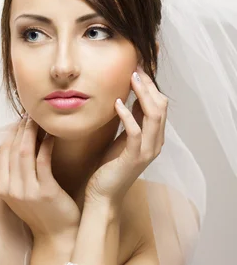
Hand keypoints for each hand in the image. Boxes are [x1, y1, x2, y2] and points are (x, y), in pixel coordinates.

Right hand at [0, 114, 80, 240]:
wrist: (58, 237)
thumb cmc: (44, 214)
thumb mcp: (23, 195)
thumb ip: (17, 175)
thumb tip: (19, 147)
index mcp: (2, 189)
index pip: (3, 153)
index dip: (11, 133)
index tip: (20, 120)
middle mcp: (11, 189)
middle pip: (13, 149)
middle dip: (21, 128)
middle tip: (30, 114)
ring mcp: (26, 191)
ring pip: (25, 152)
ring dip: (32, 132)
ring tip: (39, 120)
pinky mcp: (45, 191)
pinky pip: (43, 160)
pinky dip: (46, 145)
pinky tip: (52, 136)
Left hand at [85, 64, 167, 205]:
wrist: (103, 196)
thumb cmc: (109, 168)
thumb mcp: (122, 139)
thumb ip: (131, 122)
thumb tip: (129, 99)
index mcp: (153, 137)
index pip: (159, 105)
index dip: (150, 86)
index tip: (136, 68)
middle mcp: (155, 143)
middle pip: (161, 107)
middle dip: (149, 85)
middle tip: (135, 68)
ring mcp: (147, 151)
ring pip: (154, 116)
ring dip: (143, 95)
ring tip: (131, 79)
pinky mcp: (134, 158)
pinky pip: (136, 132)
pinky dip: (128, 115)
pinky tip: (117, 104)